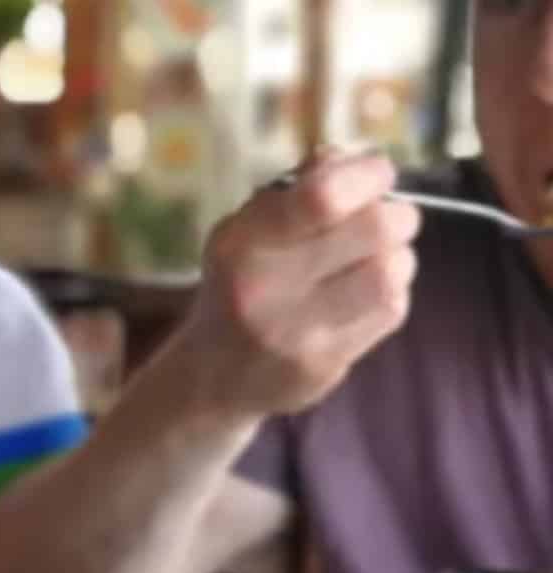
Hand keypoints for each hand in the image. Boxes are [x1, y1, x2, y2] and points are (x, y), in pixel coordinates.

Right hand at [178, 151, 420, 420]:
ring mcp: (294, 334)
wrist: (212, 375)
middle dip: (396, 215)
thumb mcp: (249, 227)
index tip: (379, 174)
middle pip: (376, 228)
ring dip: (396, 258)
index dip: (368, 175)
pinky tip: (361, 298)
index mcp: (241, 243)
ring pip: (391, 272)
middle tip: (388, 220)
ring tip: (373, 262)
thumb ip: (302, 188)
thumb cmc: (243, 281)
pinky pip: (390, 311)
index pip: (322, 198)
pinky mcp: (323, 366)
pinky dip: (388, 294)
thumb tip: (361, 160)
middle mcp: (262, 289)